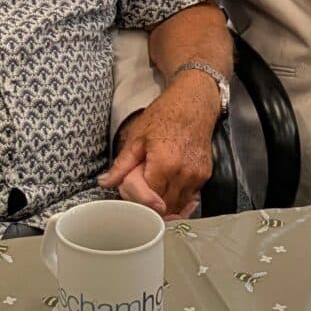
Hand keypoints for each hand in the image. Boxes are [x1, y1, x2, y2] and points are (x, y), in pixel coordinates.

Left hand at [98, 72, 218, 215]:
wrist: (194, 102)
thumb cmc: (165, 114)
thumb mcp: (137, 136)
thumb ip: (122, 164)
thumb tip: (105, 182)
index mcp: (164, 164)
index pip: (147, 200)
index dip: (135, 199)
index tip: (128, 189)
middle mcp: (183, 175)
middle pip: (163, 208)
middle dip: (147, 204)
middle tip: (138, 188)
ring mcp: (197, 177)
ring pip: (177, 207)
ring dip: (163, 205)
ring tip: (152, 185)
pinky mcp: (205, 177)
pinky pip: (189, 199)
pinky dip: (177, 199)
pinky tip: (167, 187)